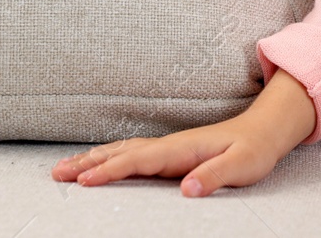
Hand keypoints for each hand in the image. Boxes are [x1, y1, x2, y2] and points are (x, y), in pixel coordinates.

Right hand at [51, 68, 316, 196]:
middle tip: (56, 174)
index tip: (85, 182)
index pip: (139, 160)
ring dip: (92, 158)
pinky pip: (131, 154)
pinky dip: (108, 157)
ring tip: (63, 168)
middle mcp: (169, 145)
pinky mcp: (169, 153)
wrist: (264, 130)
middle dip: (88, 163)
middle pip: (121, 153)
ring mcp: (167, 147)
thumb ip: (214, 176)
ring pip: (122, 151)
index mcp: (182, 148)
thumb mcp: (241, 166)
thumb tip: (187, 189)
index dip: (111, 170)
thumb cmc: (253, 150)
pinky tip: (95, 163)